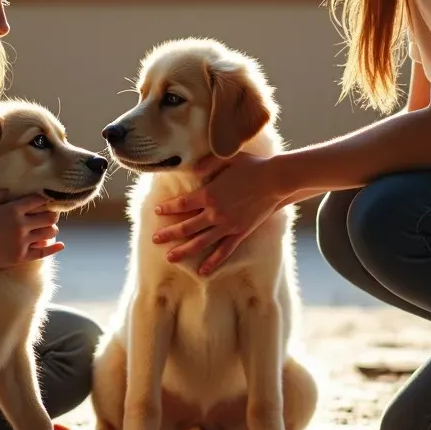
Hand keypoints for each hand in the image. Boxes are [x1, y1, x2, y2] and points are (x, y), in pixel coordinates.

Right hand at [0, 192, 61, 268]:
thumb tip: (11, 190)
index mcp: (14, 210)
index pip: (39, 201)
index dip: (45, 200)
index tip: (47, 201)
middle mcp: (21, 225)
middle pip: (49, 218)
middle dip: (52, 216)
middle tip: (51, 216)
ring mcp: (22, 241)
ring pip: (48, 233)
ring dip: (52, 230)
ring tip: (50, 229)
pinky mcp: (21, 256)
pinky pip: (43, 252)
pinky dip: (53, 248)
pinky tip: (60, 245)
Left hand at [152, 153, 284, 275]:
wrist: (276, 180)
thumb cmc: (251, 165)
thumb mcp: (226, 158)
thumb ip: (206, 163)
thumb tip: (191, 170)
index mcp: (208, 194)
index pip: (181, 204)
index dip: (167, 208)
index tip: (157, 211)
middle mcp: (214, 213)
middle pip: (186, 227)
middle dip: (168, 234)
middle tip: (155, 239)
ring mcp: (227, 225)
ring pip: (200, 242)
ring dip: (183, 251)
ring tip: (169, 258)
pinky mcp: (240, 233)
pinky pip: (224, 251)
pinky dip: (213, 262)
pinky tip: (203, 271)